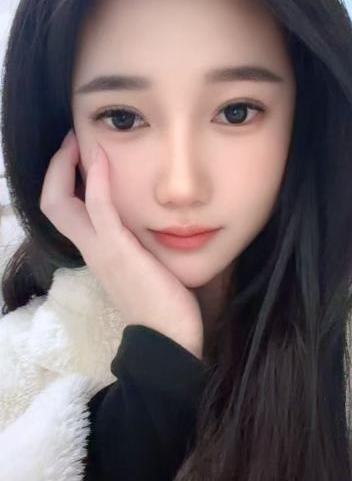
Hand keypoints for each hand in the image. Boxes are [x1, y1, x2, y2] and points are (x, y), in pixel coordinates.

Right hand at [39, 130, 204, 360]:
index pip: (64, 210)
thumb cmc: (166, 304)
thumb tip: (158, 223)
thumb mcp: (148, 265)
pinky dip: (97, 180)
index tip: (79, 153)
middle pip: (52, 204)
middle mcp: (91, 249)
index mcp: (97, 251)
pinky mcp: (117, 251)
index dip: (63, 180)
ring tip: (78, 140)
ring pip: (62, 204)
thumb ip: (143, 244)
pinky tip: (102, 158)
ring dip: (67, 166)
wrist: (170, 340)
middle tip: (71, 140)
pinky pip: (99, 209)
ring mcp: (101, 251)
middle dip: (56, 167)